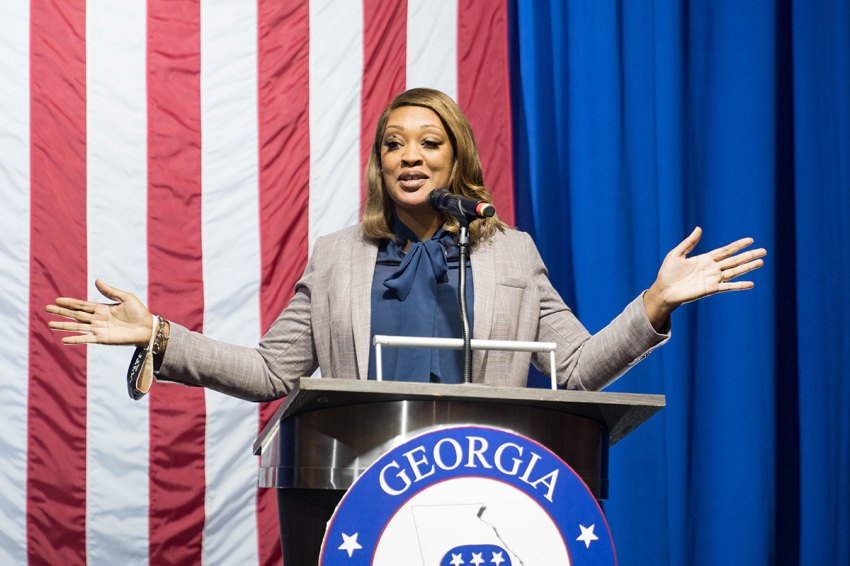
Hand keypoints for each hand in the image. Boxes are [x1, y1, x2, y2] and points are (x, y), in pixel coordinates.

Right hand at [46, 279, 153, 346]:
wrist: (148, 328)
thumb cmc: (139, 312)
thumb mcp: (125, 298)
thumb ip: (110, 291)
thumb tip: (96, 280)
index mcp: (102, 308)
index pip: (82, 305)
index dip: (70, 302)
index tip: (57, 299)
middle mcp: (98, 319)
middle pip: (76, 314)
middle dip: (62, 312)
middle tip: (47, 308)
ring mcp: (99, 329)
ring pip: (77, 326)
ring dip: (64, 326)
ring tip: (50, 324)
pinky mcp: (103, 339)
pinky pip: (86, 339)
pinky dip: (75, 340)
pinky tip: (64, 340)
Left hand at [644, 227, 765, 328]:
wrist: (664, 291)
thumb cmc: (667, 273)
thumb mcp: (676, 254)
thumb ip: (689, 243)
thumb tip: (699, 228)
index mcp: (705, 259)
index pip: (726, 250)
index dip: (738, 245)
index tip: (751, 240)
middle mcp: (712, 268)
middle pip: (734, 260)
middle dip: (748, 255)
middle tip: (764, 251)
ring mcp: (713, 279)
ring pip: (735, 271)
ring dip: (748, 267)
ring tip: (761, 262)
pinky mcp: (711, 289)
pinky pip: (728, 287)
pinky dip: (739, 285)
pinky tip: (751, 284)